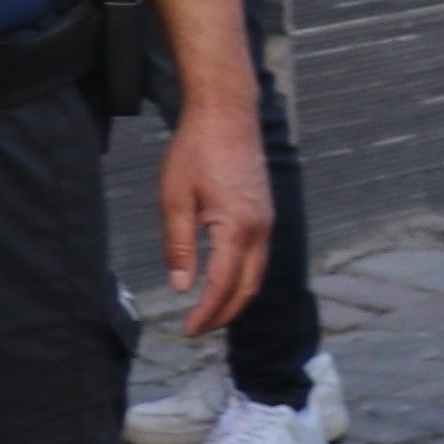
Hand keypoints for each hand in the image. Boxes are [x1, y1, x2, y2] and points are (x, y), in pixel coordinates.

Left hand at [156, 97, 269, 337]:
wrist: (228, 115)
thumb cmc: (195, 152)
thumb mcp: (175, 198)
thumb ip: (179, 245)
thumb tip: (182, 286)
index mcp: (238, 228)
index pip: (222, 284)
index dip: (207, 311)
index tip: (188, 329)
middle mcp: (261, 230)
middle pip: (248, 287)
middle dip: (225, 313)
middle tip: (197, 329)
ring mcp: (267, 221)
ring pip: (257, 273)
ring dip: (235, 298)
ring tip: (210, 312)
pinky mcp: (265, 214)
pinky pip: (259, 257)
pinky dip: (243, 278)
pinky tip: (223, 280)